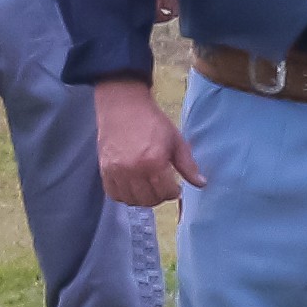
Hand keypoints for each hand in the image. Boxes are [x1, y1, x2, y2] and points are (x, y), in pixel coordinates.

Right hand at [93, 79, 205, 208]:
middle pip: (148, 199)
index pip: (165, 192)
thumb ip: (188, 165)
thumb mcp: (175, 140)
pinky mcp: (104, 169)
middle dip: (159, 197)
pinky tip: (132, 187)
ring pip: (131, 200)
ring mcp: (116, 171)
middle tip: (162, 188)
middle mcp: (133, 169)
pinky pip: (114, 194)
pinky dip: (124, 195)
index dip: (173, 193)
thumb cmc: (151, 121)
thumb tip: (201, 183)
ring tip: (148, 188)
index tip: (175, 188)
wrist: (123, 106)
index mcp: (154, 161)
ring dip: (142, 198)